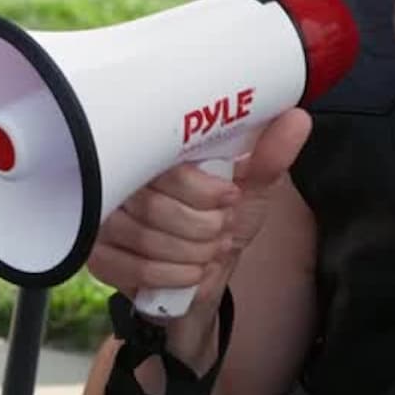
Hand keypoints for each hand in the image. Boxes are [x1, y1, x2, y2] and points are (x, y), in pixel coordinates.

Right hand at [85, 109, 312, 317]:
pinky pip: (134, 268)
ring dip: (192, 254)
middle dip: (203, 229)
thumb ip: (268, 156)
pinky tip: (190, 273)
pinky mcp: (98, 255)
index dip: (205, 191)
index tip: (229, 198)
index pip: (167, 168)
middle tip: (221, 231)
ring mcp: (103, 218)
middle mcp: (120, 178)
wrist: (201, 275)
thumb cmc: (220, 221)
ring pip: (147, 239)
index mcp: (154, 152)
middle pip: (156, 207)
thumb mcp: (250, 188)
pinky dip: (173, 275)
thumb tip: (296, 119)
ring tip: (207, 250)